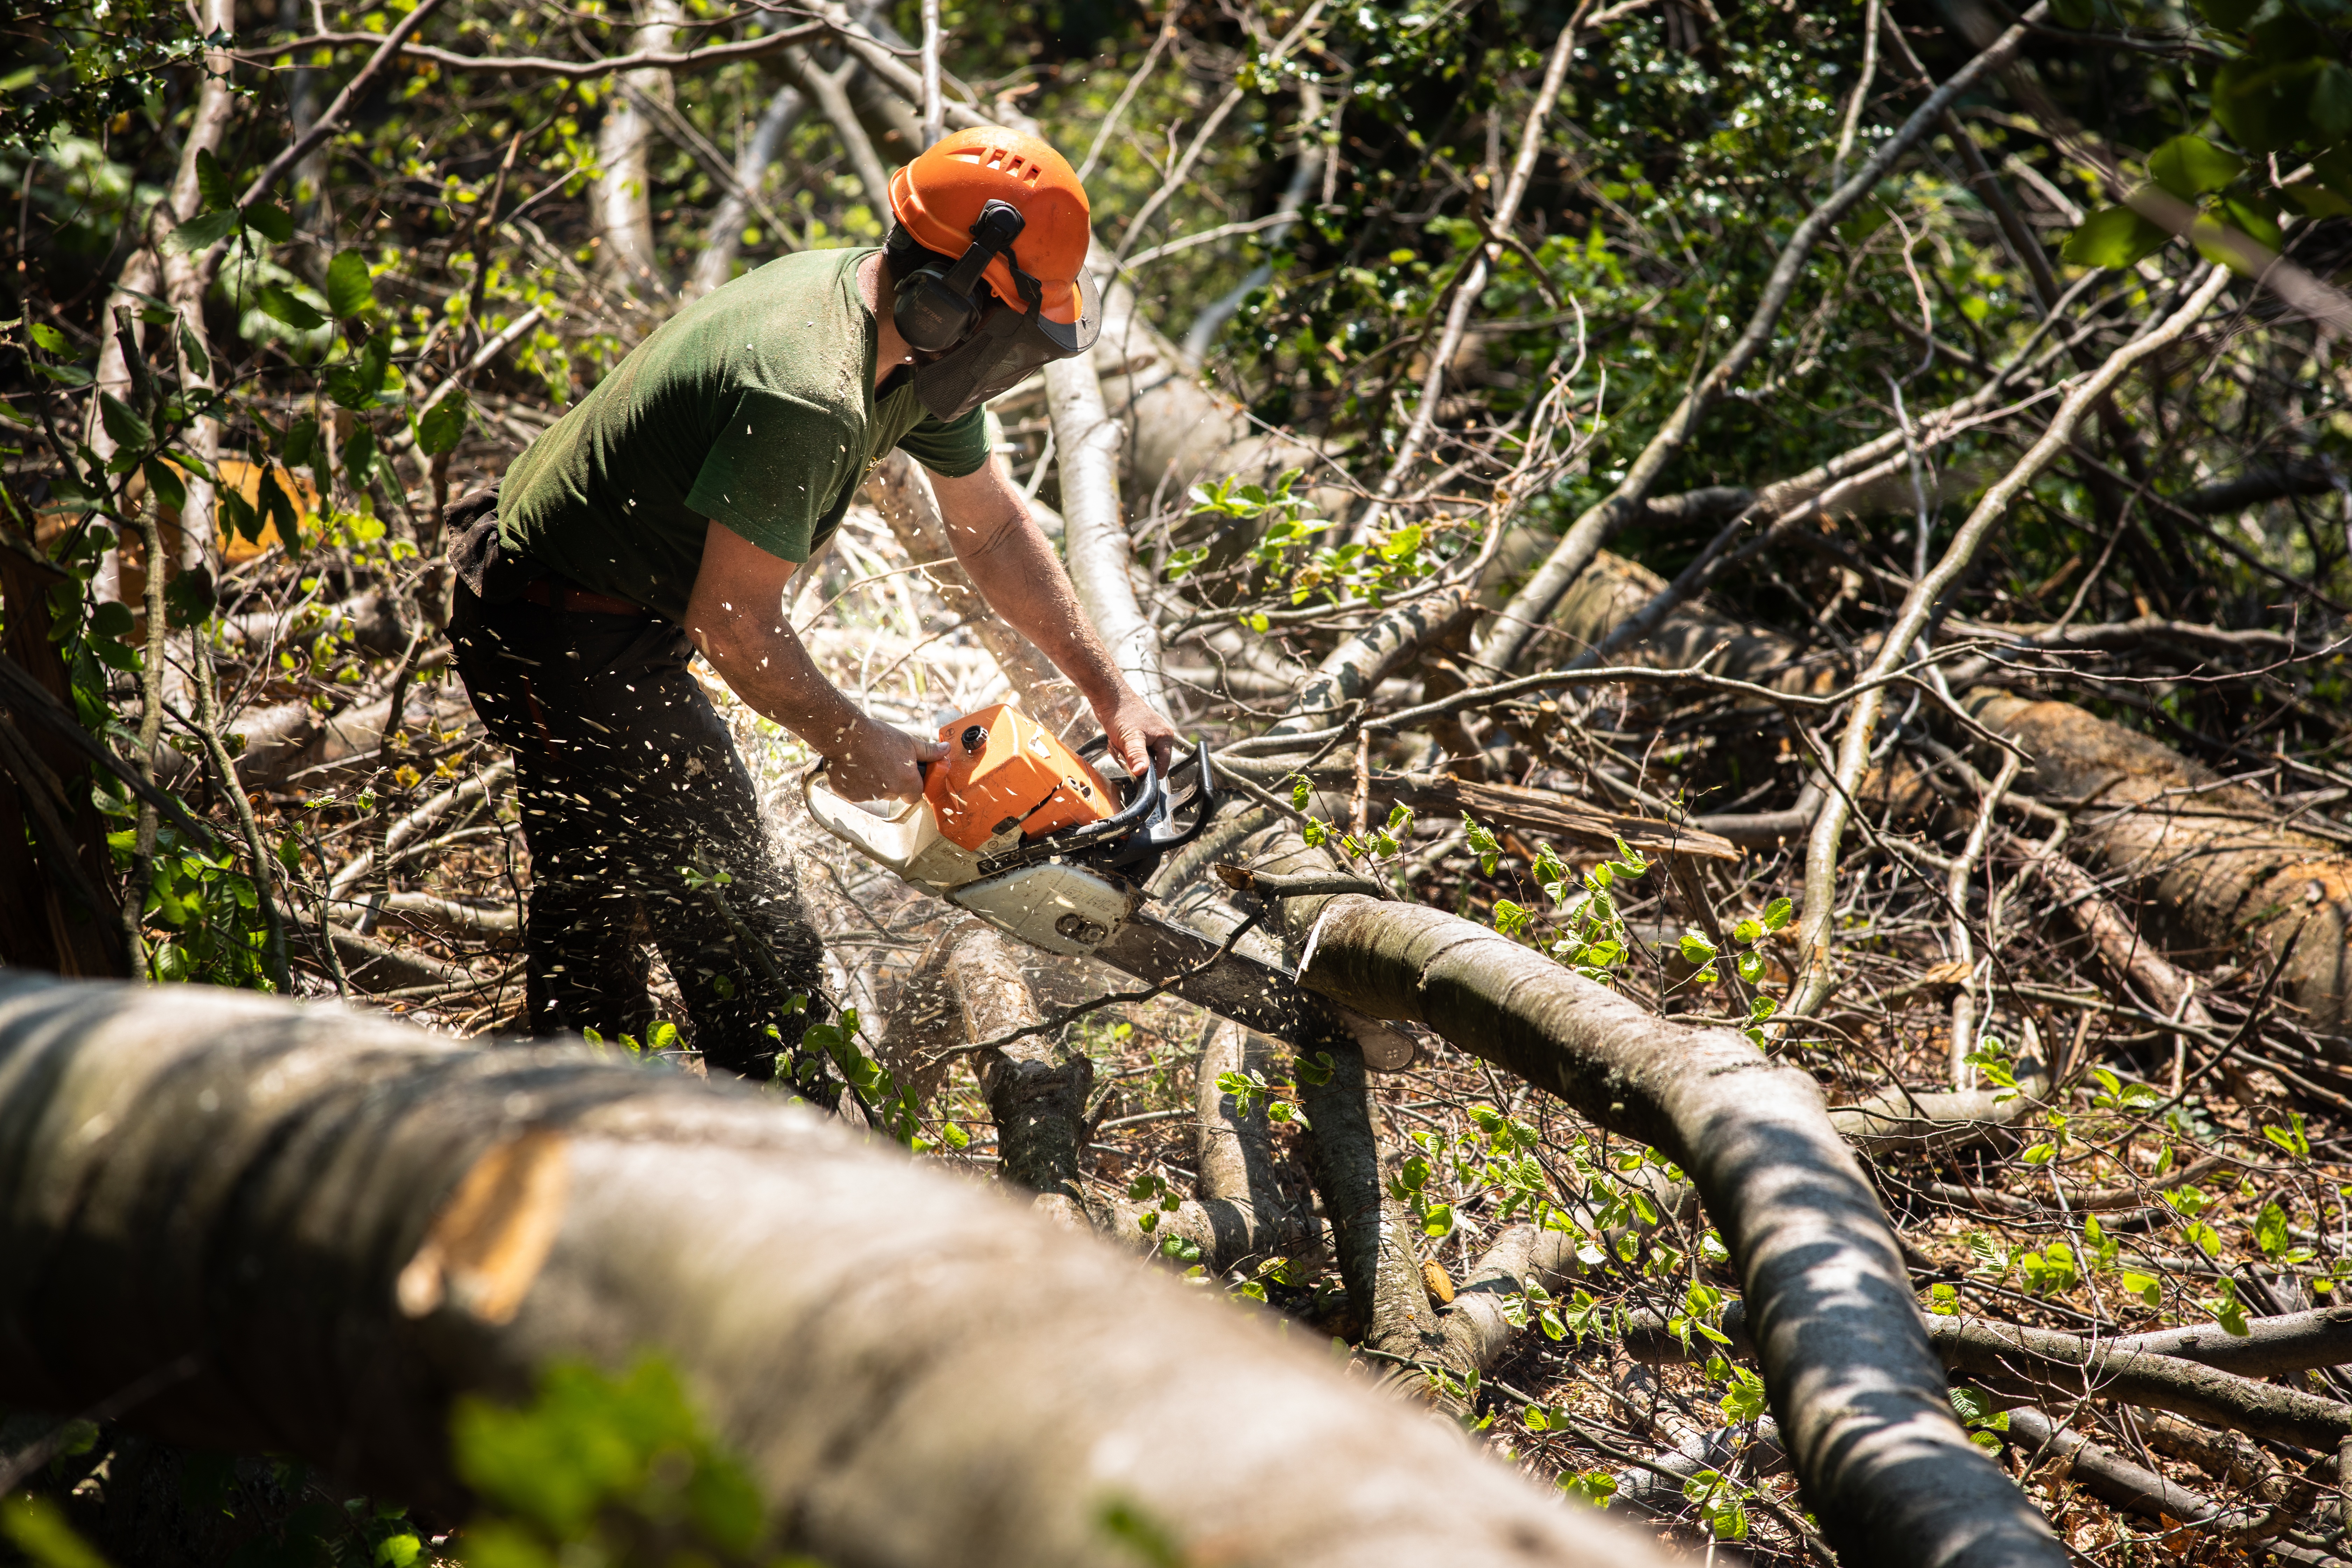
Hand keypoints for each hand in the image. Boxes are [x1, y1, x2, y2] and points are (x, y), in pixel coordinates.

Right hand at [825, 715, 946, 803]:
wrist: (844, 735)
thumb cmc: (877, 736)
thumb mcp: (908, 741)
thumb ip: (928, 751)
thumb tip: (946, 750)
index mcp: (905, 782)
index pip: (915, 795)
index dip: (913, 785)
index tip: (907, 774)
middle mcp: (888, 792)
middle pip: (895, 794)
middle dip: (893, 782)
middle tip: (885, 762)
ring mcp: (867, 796)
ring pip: (876, 793)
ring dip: (875, 782)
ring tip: (869, 761)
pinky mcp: (849, 795)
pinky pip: (857, 792)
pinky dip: (857, 783)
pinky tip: (855, 766)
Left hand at [1095, 685, 1178, 777]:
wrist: (1109, 697)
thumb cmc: (1122, 714)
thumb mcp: (1130, 738)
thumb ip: (1138, 756)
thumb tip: (1142, 772)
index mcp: (1165, 738)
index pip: (1162, 767)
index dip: (1148, 772)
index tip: (1134, 768)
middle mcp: (1160, 738)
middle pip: (1147, 764)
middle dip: (1132, 760)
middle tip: (1122, 749)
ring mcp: (1148, 736)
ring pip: (1136, 758)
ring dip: (1123, 754)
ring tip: (1117, 742)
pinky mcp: (1137, 736)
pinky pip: (1130, 751)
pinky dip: (1120, 749)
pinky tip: (1115, 741)